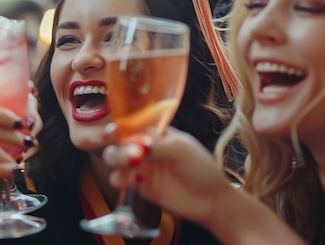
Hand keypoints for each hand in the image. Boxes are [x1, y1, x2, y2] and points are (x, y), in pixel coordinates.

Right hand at [103, 127, 305, 244]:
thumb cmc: (201, 168)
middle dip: (118, 146)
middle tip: (132, 154)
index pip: (129, 124)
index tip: (113, 130)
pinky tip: (138, 181)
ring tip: (134, 165)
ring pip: (113, 159)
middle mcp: (142, 147)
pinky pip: (120, 179)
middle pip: (116, 142)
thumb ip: (158, 146)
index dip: (117, 126)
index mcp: (153, 132)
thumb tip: (136, 143)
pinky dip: (121, 179)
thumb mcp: (182, 150)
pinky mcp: (138, 186)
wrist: (211, 200)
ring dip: (117, 160)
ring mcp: (139, 166)